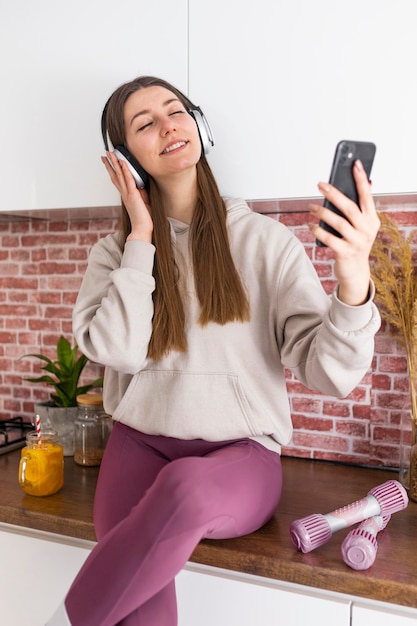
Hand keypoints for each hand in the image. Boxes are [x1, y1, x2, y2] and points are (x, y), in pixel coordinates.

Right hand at [101, 152, 152, 241]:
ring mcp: (127, 194)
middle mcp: (124, 193)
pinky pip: (128, 180)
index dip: (113, 170)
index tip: (108, 162)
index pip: (117, 180)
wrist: (142, 229)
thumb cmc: (144, 219)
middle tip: (105, 154)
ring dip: (115, 163)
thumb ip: (141, 193)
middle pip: (115, 175)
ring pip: (119, 175)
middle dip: (110, 164)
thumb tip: (142, 185)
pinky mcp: (133, 195)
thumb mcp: (143, 202)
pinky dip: (125, 170)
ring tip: (110, 154)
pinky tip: (123, 162)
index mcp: (126, 195)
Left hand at [309, 159, 379, 305]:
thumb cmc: (354, 243)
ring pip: (338, 222)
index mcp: (372, 219)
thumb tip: (356, 184)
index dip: (361, 178)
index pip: (367, 195)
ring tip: (310, 206)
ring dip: (322, 212)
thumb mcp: (361, 226)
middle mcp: (367, 229)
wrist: (355, 272)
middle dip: (334, 193)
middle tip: (320, 184)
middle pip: (349, 207)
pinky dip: (318, 230)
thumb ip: (358, 208)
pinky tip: (310, 224)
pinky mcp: (345, 252)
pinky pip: (329, 238)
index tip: (354, 163)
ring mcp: (357, 242)